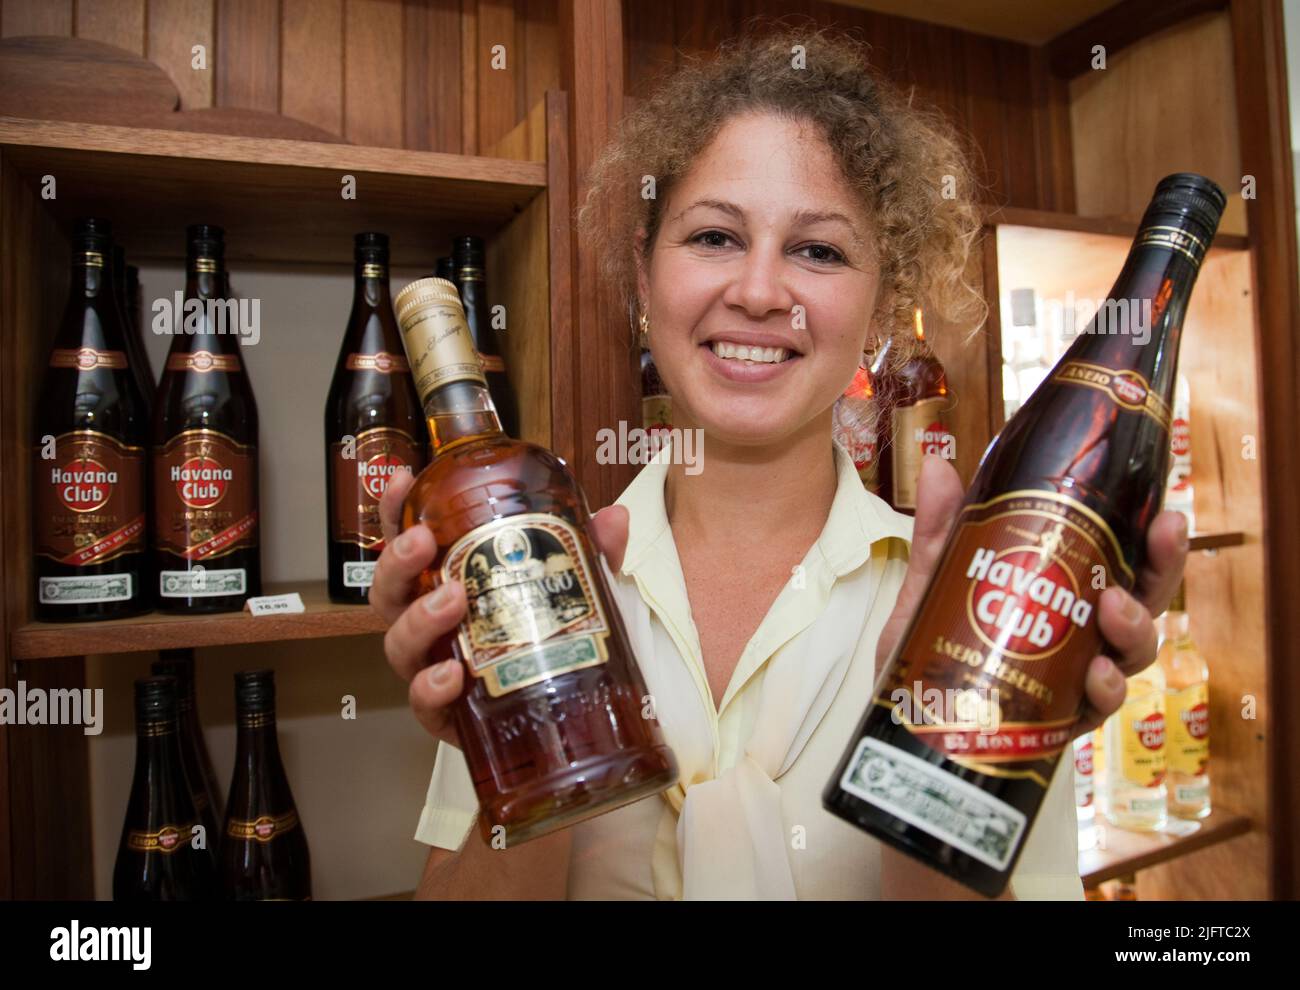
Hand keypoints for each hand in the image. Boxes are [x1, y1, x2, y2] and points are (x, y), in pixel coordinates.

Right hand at [372, 473, 631, 745]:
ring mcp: (433, 668)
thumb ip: (590, 553)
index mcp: (449, 582)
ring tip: (452, 600)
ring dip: (418, 619)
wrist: (559, 717)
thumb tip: (613, 518)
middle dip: (398, 561)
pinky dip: (430, 688)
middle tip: (422, 542)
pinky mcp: (446, 715)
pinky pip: (423, 704)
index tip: (405, 479)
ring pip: (397, 643)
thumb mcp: (576, 588)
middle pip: (388, 590)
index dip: (397, 509)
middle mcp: (430, 623)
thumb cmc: (549, 640)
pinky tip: (451, 675)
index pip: (410, 541)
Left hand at [876, 455, 1188, 739]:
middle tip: (1161, 539)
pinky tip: (1095, 674)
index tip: (1166, 515)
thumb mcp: (932, 581)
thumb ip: (942, 530)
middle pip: (1144, 600)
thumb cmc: (929, 643)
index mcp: (1063, 592)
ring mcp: (1075, 677)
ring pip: (1132, 652)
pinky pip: (1098, 706)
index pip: (1122, 560)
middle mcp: (1080, 633)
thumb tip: (936, 464)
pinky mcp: (1060, 719)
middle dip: (1163, 569)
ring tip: (1114, 610)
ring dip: (1135, 627)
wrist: (901, 713)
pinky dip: (1104, 689)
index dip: (1153, 539)